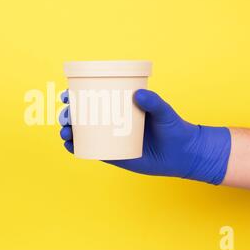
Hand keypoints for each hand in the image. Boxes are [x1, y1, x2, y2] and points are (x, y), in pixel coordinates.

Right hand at [59, 89, 231, 184]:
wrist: (183, 154)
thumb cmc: (174, 129)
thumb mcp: (165, 112)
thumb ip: (154, 102)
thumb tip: (138, 94)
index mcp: (120, 106)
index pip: (94, 97)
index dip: (76, 95)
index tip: (67, 95)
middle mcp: (112, 121)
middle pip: (83, 116)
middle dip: (68, 115)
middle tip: (67, 117)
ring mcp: (111, 138)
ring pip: (83, 134)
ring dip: (68, 131)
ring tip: (66, 132)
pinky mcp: (114, 155)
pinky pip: (92, 151)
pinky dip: (78, 149)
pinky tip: (70, 146)